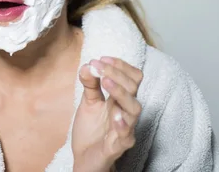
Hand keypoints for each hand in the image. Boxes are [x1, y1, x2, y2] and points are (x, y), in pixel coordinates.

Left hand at [71, 57, 143, 171]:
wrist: (84, 158)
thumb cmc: (91, 131)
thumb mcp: (88, 103)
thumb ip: (89, 84)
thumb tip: (88, 65)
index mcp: (120, 99)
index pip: (131, 77)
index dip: (120, 66)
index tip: (101, 58)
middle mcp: (126, 112)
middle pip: (133, 89)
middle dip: (116, 74)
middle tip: (99, 66)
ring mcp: (124, 129)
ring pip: (134, 109)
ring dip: (121, 93)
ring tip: (106, 82)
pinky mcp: (118, 146)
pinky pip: (127, 136)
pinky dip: (123, 125)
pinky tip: (116, 115)